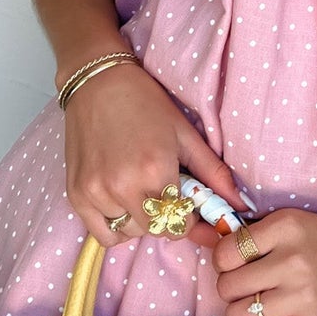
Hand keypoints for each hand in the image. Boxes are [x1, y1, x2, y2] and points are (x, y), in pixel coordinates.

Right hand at [61, 62, 251, 249]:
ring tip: (142, 193)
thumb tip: (239, 206)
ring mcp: (96, 192)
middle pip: (155, 230)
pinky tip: (123, 204)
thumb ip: (214, 173)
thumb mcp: (185, 134)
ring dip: (141, 222)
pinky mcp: (76, 194)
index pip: (179, 223)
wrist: (98, 82)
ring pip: (129, 233)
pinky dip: (115, 227)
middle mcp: (123, 186)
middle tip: (166, 196)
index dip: (190, 220)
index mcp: (155, 170)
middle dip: (167, 219)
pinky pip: (102, 233)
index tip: (191, 210)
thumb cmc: (145, 103)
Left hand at [208, 205, 316, 315]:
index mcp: (285, 227)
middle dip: (230, 288)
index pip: (225, 251)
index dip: (225, 261)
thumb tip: (199, 236)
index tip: (238, 264)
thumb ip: (250, 232)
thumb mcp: (293, 223)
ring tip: (253, 307)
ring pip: (236, 315)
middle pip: (226, 285)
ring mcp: (302, 296)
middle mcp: (291, 260)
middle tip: (247, 286)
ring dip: (238, 313)